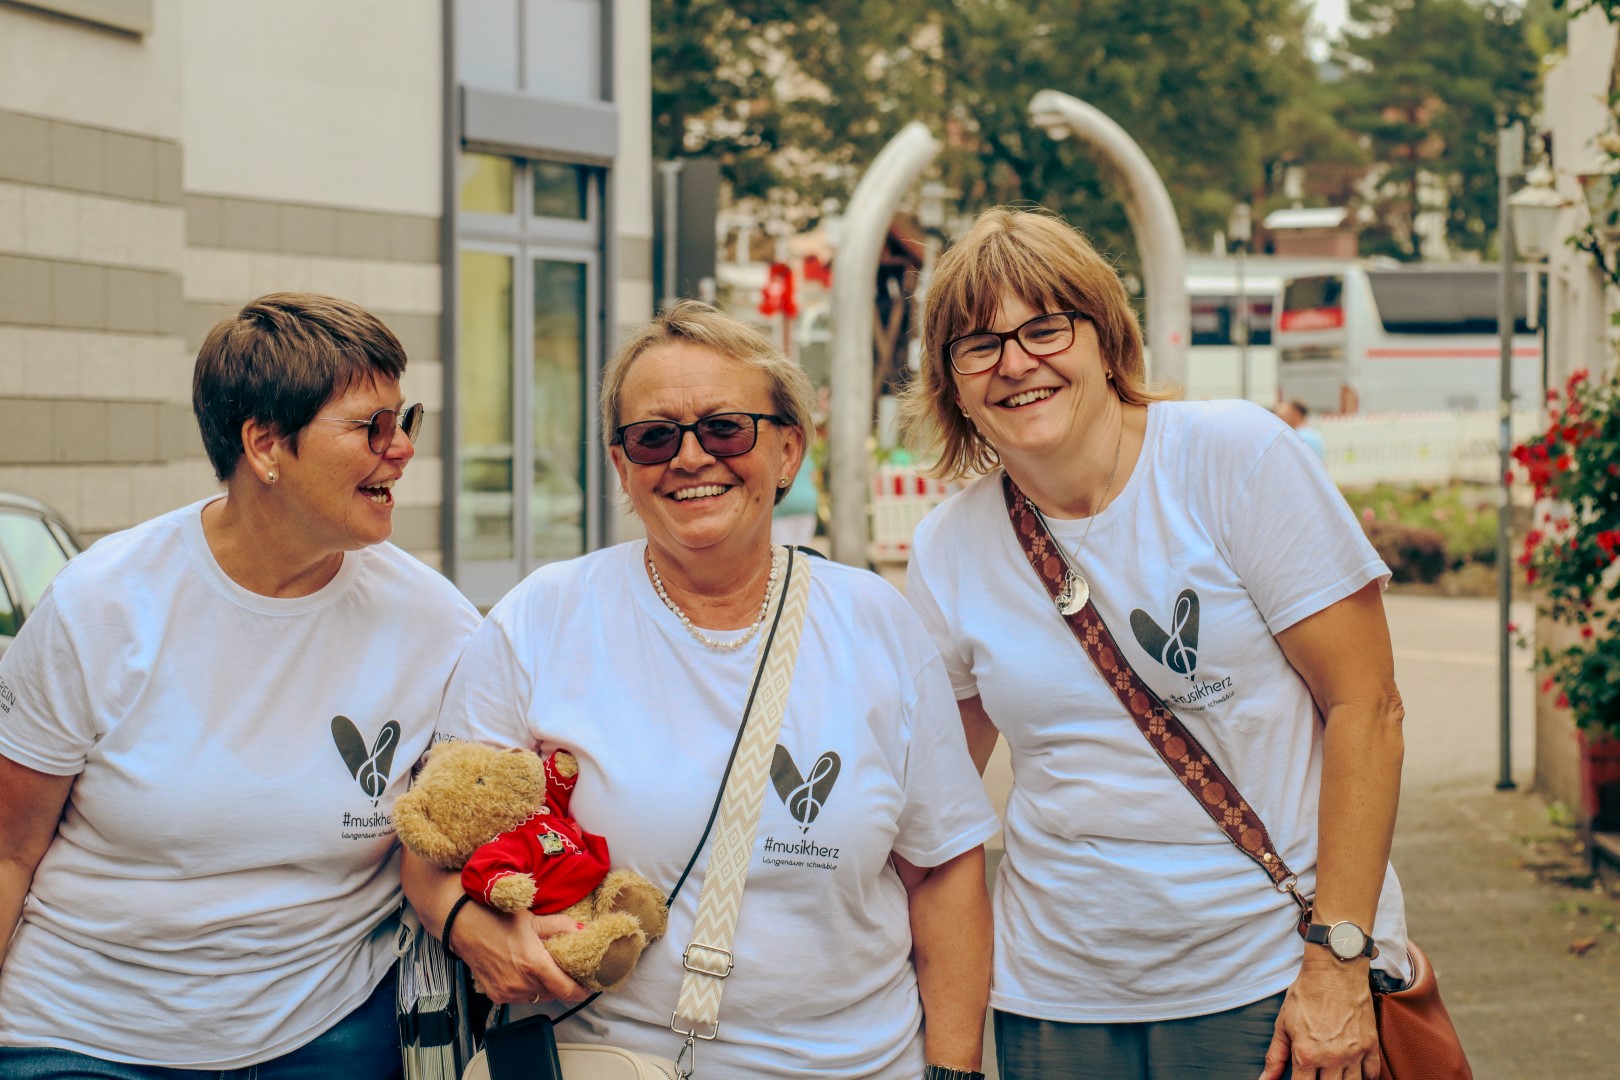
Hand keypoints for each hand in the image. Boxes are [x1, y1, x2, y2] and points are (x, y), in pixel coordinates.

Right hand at [450, 905, 589, 1004]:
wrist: (462, 926)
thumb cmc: (497, 918)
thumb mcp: (532, 919)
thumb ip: (560, 927)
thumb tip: (582, 930)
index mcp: (534, 965)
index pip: (566, 990)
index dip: (581, 991)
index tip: (590, 986)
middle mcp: (521, 984)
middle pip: (554, 994)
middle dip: (564, 984)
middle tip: (568, 970)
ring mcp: (507, 992)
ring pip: (538, 997)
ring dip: (546, 987)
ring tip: (546, 969)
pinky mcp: (496, 996)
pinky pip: (521, 998)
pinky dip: (529, 989)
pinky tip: (526, 973)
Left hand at [1258, 956, 1379, 1079]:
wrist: (1335, 971)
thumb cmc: (1307, 994)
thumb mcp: (1283, 1024)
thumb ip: (1275, 1056)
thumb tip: (1264, 1079)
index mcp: (1306, 1055)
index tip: (1299, 1079)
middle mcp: (1332, 1059)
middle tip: (1317, 1075)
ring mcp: (1354, 1054)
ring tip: (1333, 1075)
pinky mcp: (1371, 1046)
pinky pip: (1373, 1074)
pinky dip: (1365, 1078)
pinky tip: (1354, 1073)